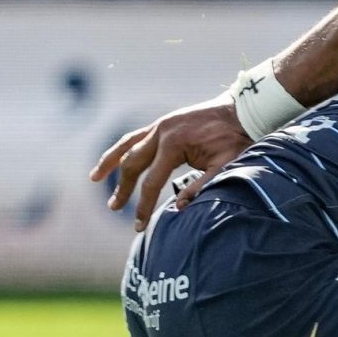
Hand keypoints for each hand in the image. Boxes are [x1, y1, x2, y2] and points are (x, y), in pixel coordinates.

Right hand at [89, 97, 251, 227]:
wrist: (244, 110)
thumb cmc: (236, 139)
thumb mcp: (224, 166)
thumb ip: (200, 187)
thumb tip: (177, 208)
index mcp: (174, 143)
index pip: (151, 182)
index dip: (144, 206)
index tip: (138, 226)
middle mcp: (161, 131)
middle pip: (133, 164)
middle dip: (123, 188)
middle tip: (114, 208)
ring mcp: (160, 125)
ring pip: (128, 146)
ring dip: (110, 163)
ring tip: (93, 178)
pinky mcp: (163, 123)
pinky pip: (136, 136)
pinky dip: (123, 147)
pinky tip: (114, 159)